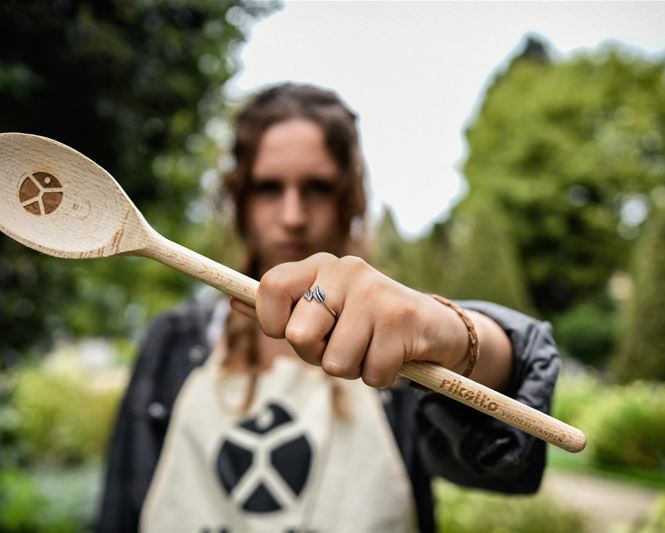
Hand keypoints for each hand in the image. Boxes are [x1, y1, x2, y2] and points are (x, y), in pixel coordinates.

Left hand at [230, 253, 469, 386]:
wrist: (431, 325)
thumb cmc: (364, 323)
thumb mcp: (321, 311)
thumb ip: (280, 309)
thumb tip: (233, 302)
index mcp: (318, 265)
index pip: (269, 288)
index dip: (272, 323)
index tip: (292, 332)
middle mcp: (344, 269)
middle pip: (299, 336)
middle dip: (318, 355)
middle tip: (343, 344)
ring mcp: (374, 292)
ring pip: (335, 363)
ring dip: (354, 369)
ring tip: (371, 348)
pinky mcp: (401, 318)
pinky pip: (372, 374)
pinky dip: (382, 376)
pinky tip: (394, 355)